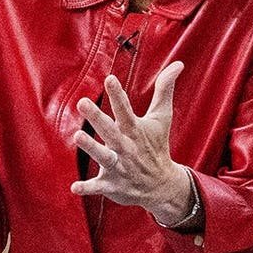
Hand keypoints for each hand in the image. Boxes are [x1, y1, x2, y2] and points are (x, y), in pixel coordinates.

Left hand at [71, 62, 189, 222]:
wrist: (161, 185)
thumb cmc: (156, 145)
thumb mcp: (162, 117)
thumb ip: (165, 90)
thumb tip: (178, 63)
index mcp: (135, 130)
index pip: (126, 110)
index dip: (118, 94)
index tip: (110, 79)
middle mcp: (127, 147)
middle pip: (111, 131)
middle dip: (97, 118)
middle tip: (82, 102)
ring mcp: (119, 167)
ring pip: (104, 157)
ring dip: (91, 148)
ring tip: (77, 136)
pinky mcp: (111, 185)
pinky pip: (98, 187)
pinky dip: (87, 188)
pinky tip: (74, 187)